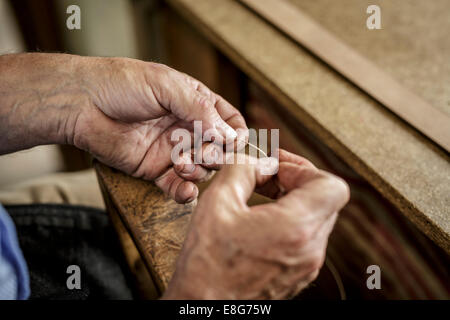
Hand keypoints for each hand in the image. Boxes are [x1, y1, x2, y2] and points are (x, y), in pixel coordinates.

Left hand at [0, 53, 247, 202]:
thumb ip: (199, 109)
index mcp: (195, 104)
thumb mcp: (166, 86)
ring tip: (181, 164)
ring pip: (202, 170)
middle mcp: (188, 128)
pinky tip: (185, 192)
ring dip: (199, 172)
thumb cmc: (122, 85)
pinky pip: (177, 186)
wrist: (83, 104)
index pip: (229, 121)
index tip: (234, 143)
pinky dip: (185, 193)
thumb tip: (229, 136)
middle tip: (204, 154)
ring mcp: (173, 151)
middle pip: (220, 150)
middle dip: (217, 155)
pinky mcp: (156, 170)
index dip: (236, 134)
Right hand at [163, 149, 349, 298]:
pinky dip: (290, 222)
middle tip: (267, 177)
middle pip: (325, 200)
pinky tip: (261, 222)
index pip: (331, 186)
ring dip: (293, 201)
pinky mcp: (297, 276)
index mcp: (295, 228)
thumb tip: (258, 162)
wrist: (203, 308)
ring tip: (261, 198)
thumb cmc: (206, 265)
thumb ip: (242, 169)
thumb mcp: (217, 203)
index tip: (278, 167)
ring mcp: (306, 266)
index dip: (304, 168)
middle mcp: (309, 250)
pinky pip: (306, 240)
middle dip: (296, 181)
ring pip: (316, 219)